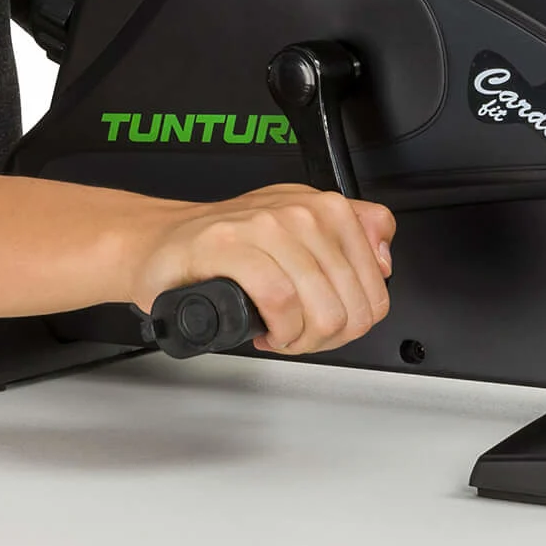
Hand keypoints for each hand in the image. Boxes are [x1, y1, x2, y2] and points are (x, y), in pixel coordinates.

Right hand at [126, 185, 394, 354]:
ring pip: (321, 307)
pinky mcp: (232, 246)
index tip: (326, 321)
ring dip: (300, 339)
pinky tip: (265, 330)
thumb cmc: (227, 246)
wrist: (161, 243)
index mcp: (324, 207)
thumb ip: (349, 238)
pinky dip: (278, 330)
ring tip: (280, 333)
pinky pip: (280, 302)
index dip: (355, 319)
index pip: (377, 282)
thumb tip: (384, 261)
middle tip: (298, 335)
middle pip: (352, 303)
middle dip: (327, 336)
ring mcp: (266, 226)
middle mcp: (301, 211)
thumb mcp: (298, 230)